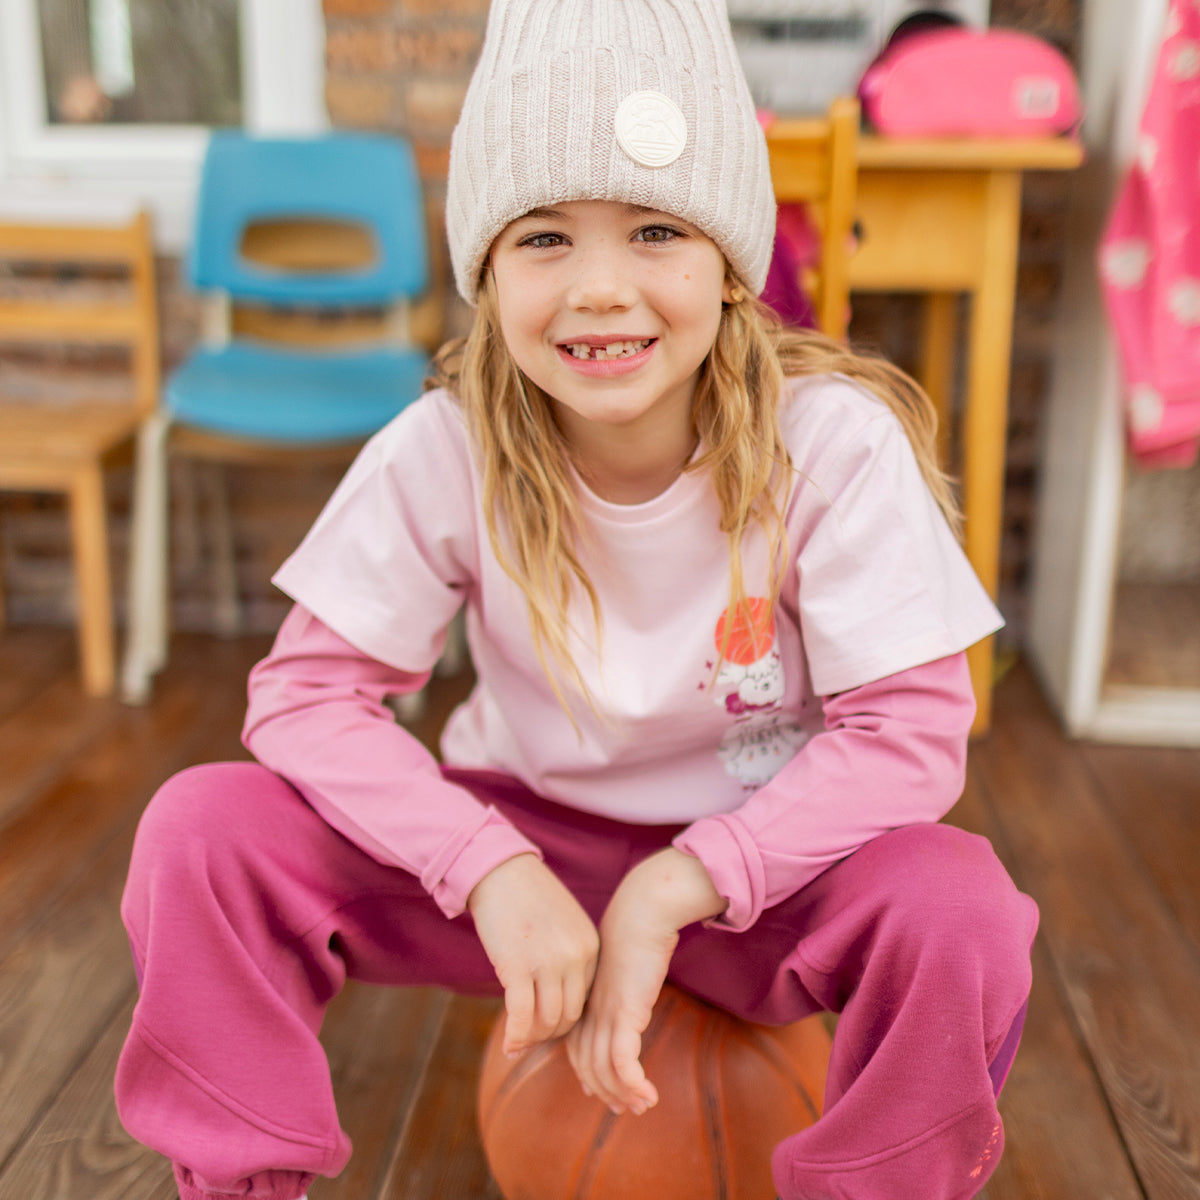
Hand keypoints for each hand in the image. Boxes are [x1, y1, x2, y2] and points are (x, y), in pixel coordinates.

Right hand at [467, 853, 598, 1056]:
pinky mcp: (519, 966)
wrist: (500, 870)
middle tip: (529, 1038)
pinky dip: (515, 1035)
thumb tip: (556, 998)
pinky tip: (507, 1043)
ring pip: (547, 1021)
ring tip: (517, 1040)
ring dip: (531, 1037)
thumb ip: (567, 957)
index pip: (584, 999)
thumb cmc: (527, 897)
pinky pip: (521, 1015)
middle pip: (569, 1016)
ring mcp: (548, 962)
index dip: (564, 1019)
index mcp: (590, 946)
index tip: (545, 1025)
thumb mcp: (561, 924)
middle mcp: (575, 956)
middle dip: (548, 1034)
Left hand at [565, 848, 725, 1114]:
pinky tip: (650, 1095)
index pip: (577, 1048)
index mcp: (585, 1000)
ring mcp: (605, 1013)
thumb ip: (617, 988)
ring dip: (623, 1094)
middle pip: (588, 1064)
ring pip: (604, 1069)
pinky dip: (633, 1083)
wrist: (642, 912)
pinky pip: (624, 1060)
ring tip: (644, 1105)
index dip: (586, 1074)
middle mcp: (590, 1010)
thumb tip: (626, 1000)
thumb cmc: (635, 935)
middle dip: (605, 1091)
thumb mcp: (621, 967)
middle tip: (626, 1109)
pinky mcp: (625, 1012)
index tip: (601, 1092)